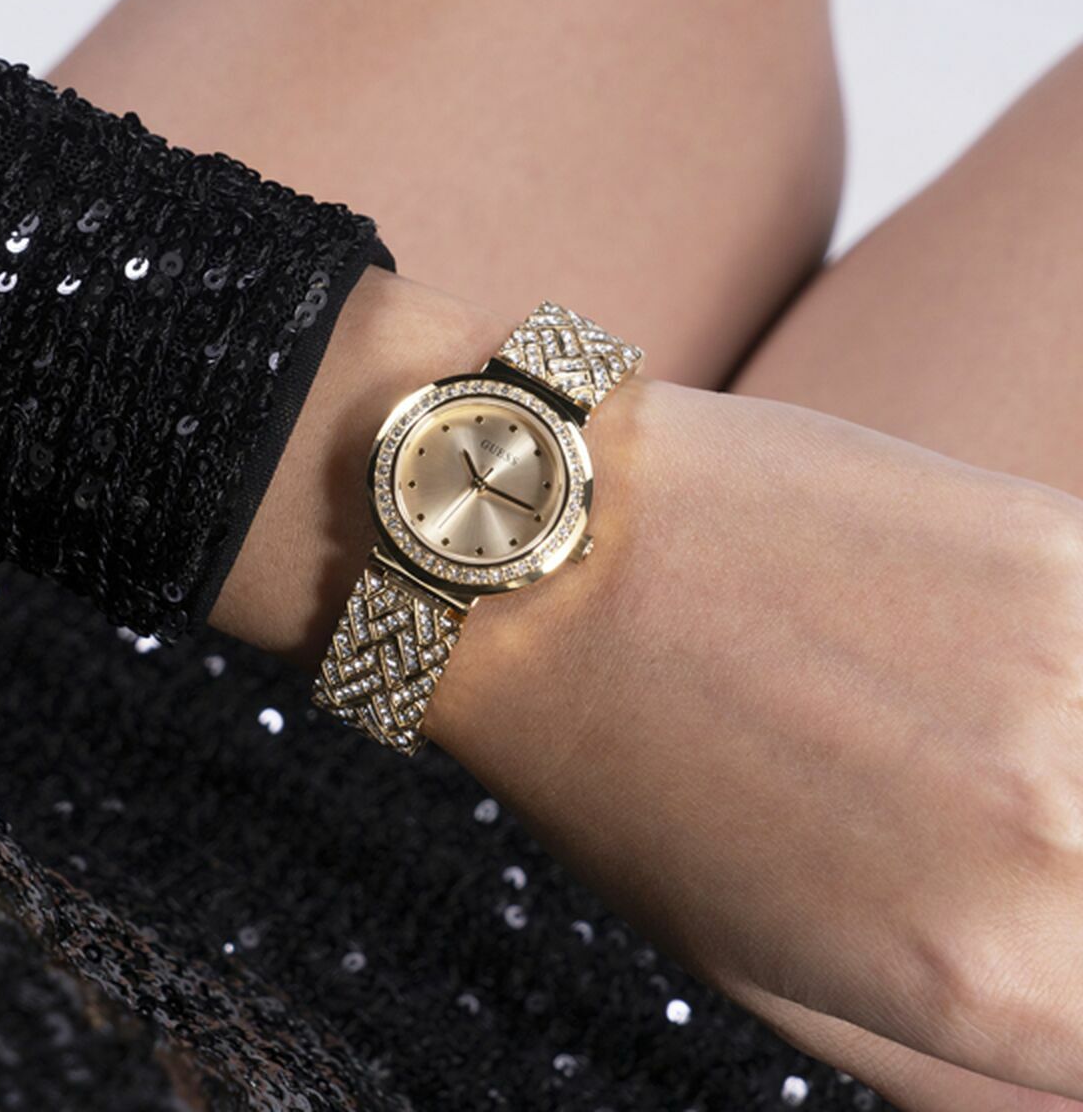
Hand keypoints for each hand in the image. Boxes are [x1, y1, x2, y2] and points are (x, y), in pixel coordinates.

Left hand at [428, 378, 1082, 1108]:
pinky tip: (963, 651)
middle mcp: (1058, 836)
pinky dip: (1058, 666)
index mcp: (984, 977)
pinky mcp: (1048, 539)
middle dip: (1067, 871)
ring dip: (1062, 753)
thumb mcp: (768, 966)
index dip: (1082, 983)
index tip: (1038, 928)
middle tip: (963, 804)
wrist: (557, 558)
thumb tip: (1057, 1049)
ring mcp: (1070, 667)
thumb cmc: (625, 774)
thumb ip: (954, 1049)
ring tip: (946, 731)